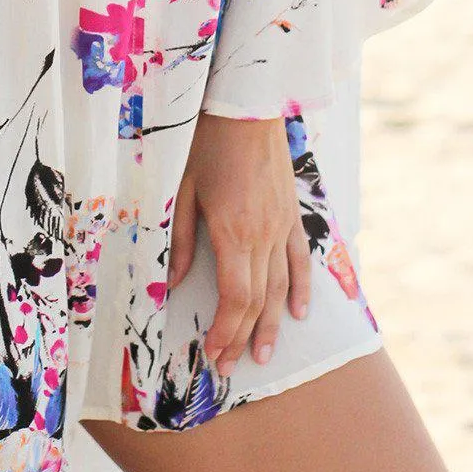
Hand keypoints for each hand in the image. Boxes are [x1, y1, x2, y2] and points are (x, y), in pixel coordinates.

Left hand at [167, 110, 311, 374]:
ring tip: (264, 355)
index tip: (213, 354)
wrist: (247, 105)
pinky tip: (300, 313)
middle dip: (243, 337)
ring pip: (282, 288)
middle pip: (258, 301)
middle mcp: (263, 237)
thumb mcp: (182, 190)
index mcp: (233, 234)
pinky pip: (301, 260)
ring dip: (272, 325)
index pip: (235, 298)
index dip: (226, 332)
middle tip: (230, 366)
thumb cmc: (206, 142)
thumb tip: (171, 285)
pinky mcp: (292, 214)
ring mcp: (282, 227)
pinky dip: (301, 289)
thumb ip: (178, 240)